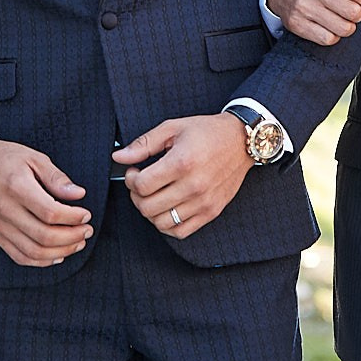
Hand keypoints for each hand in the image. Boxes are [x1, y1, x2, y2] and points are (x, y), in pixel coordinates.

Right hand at [0, 139, 90, 265]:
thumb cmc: (5, 158)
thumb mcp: (34, 157)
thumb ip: (57, 178)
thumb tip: (78, 194)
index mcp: (17, 187)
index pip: (50, 212)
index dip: (73, 218)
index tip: (85, 215)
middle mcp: (5, 209)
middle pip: (44, 236)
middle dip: (72, 237)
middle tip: (86, 231)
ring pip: (33, 252)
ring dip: (61, 252)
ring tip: (77, 243)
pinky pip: (20, 257)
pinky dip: (41, 261)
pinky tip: (56, 255)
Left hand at [114, 115, 251, 238]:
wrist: (241, 140)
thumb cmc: (207, 132)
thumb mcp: (173, 128)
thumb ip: (143, 144)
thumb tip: (118, 157)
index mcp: (182, 162)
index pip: (142, 185)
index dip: (130, 180)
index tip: (134, 172)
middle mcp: (193, 186)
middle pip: (147, 207)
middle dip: (136, 196)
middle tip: (141, 184)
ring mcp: (203, 202)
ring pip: (161, 222)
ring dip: (150, 211)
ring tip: (153, 196)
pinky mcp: (211, 212)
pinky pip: (181, 232)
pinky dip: (167, 225)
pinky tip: (167, 208)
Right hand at [267, 0, 360, 45]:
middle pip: (354, 13)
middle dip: (358, 13)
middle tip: (350, 8)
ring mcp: (302, 6)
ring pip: (344, 29)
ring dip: (348, 26)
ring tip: (341, 17)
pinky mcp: (295, 24)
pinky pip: (328, 39)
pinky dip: (333, 35)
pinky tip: (328, 25)